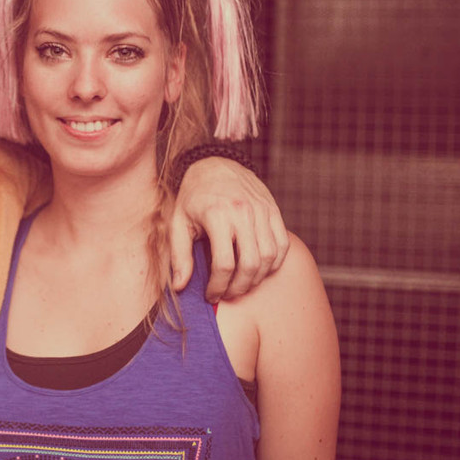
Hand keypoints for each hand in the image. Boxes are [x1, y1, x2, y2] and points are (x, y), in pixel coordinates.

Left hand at [170, 156, 288, 299]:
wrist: (213, 164)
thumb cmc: (192, 197)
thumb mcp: (177, 222)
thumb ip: (179, 255)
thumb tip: (179, 286)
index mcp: (217, 215)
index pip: (224, 263)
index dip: (218, 286)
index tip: (210, 295)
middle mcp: (243, 212)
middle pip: (251, 264)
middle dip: (239, 287)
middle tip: (227, 295)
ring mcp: (262, 210)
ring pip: (270, 256)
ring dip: (257, 278)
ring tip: (241, 285)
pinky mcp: (273, 210)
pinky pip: (282, 244)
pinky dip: (274, 262)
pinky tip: (259, 270)